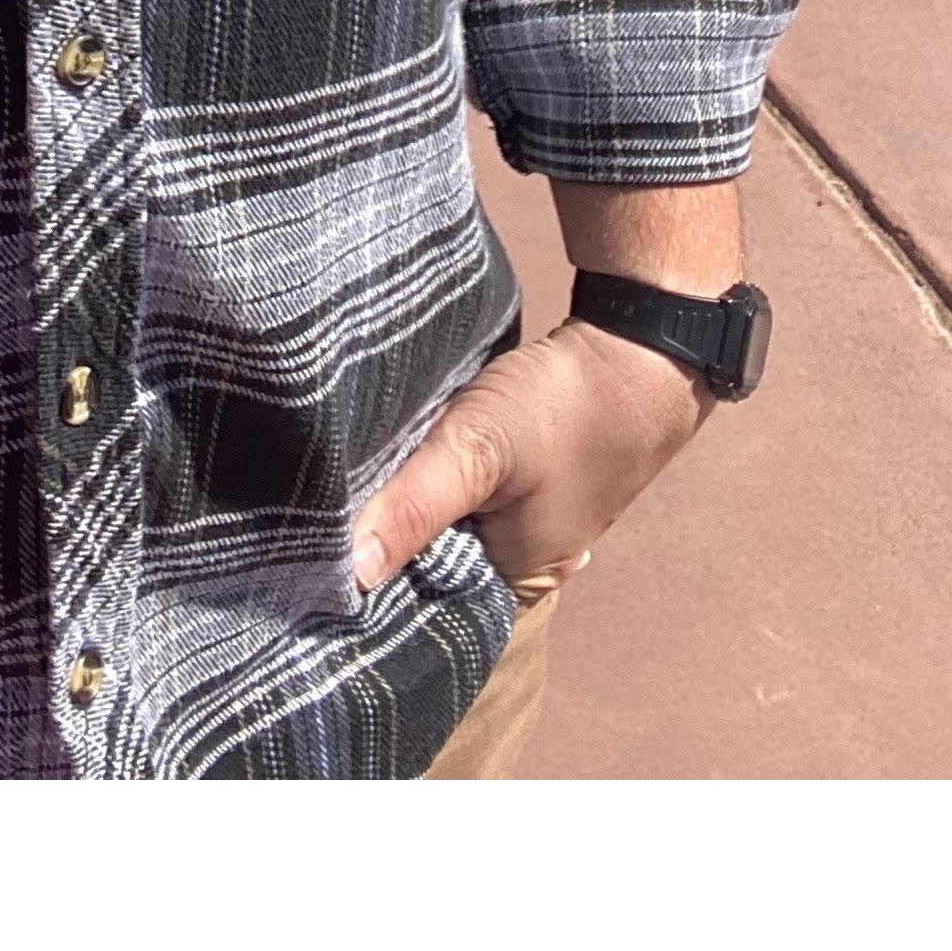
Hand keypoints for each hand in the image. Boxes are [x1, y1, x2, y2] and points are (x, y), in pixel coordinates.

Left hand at [350, 316, 710, 595]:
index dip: (368, 582)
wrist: (639, 348)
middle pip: (428, 561)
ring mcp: (523, 519)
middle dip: (382, 534)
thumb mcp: (478, 451)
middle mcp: (519, 564)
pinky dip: (432, 474)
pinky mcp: (520, 479)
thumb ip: (414, 508)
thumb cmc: (566, 408)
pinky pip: (460, 491)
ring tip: (342, 479)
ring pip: (443, 520)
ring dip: (406, 498)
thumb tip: (348, 574)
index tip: (311, 556)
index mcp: (514, 585)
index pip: (419, 603)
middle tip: (316, 507)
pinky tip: (395, 454)